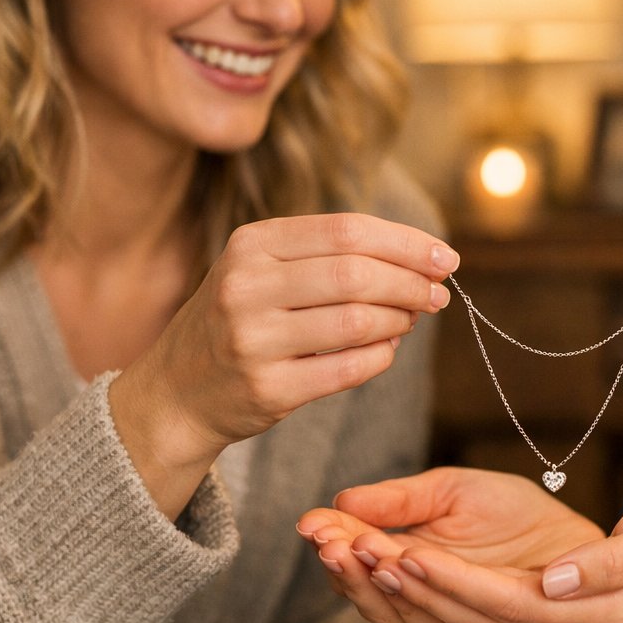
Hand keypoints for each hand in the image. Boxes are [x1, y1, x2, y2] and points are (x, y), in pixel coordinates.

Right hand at [112, 214, 457, 513]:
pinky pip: (348, 370)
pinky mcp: (267, 389)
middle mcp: (246, 287)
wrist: (176, 391)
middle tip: (438, 295)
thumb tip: (423, 261)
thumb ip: (331, 257)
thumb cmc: (240, 321)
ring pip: (357, 322)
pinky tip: (386, 350)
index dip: (407, 243)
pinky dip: (380, 358)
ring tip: (409, 321)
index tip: (446, 258)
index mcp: (251, 244)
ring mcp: (253, 340)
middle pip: (357, 274)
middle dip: (411, 283)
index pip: (348, 230)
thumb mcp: (263, 270)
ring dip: (399, 321)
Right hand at [298, 467, 605, 622]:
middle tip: (329, 540)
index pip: (358, 565)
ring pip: (404, 612)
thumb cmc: (517, 516)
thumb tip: (341, 500)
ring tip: (361, 545)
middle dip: (347, 567)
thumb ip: (399, 500)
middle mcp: (426, 603)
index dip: (333, 546)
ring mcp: (456, 620)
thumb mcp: (450, 491)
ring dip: (378, 579)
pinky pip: (452, 615)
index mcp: (408, 569)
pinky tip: (407, 556)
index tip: (311, 523)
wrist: (585, 543)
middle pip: (371, 597)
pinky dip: (426, 586)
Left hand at [304, 470, 622, 622]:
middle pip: (480, 622)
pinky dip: (442, 597)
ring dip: (417, 595)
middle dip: (416, 588)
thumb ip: (614, 561)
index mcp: (605, 614)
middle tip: (358, 550)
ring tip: (364, 556)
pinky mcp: (555, 621)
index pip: (511, 604)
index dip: (455, 581)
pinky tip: (403, 570)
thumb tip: (555, 581)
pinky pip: (487, 618)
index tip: (405, 550)